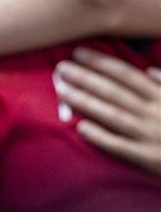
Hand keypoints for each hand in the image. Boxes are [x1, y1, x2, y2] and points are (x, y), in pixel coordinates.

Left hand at [55, 47, 160, 175]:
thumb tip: (151, 72)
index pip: (127, 75)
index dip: (101, 63)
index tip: (79, 53)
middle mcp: (155, 113)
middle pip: (114, 92)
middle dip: (86, 78)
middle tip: (61, 68)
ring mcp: (151, 136)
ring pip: (113, 115)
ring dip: (86, 102)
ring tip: (61, 91)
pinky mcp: (149, 159)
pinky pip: (121, 147)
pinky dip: (102, 137)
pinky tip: (80, 128)